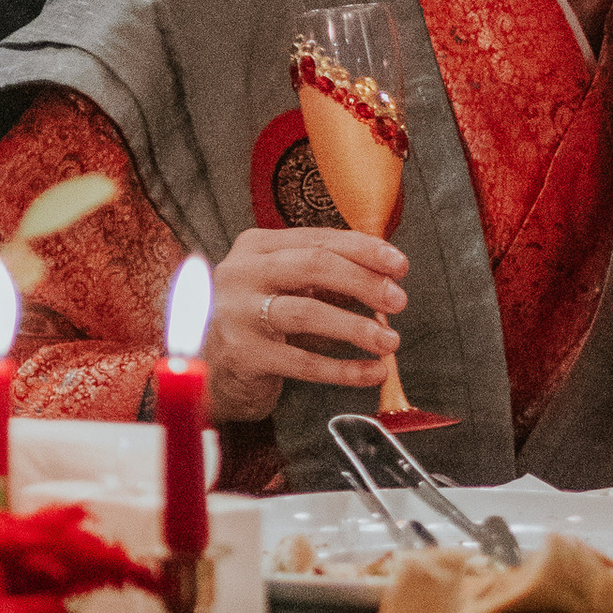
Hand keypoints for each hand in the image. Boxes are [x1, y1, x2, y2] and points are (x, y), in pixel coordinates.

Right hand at [206, 225, 406, 419]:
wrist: (213, 373)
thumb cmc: (259, 325)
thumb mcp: (288, 290)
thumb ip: (328, 280)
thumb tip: (385, 278)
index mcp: (256, 247)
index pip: (318, 239)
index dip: (364, 250)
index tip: (399, 265)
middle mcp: (241, 273)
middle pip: (314, 265)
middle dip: (364, 281)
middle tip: (398, 301)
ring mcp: (237, 313)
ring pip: (308, 312)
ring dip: (357, 327)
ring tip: (389, 341)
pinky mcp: (242, 354)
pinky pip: (303, 361)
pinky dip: (344, 369)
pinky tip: (371, 372)